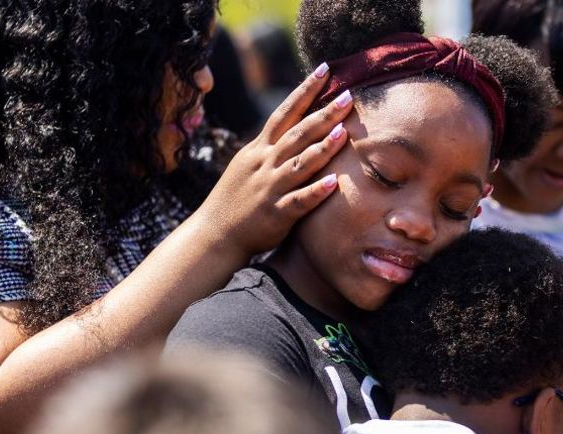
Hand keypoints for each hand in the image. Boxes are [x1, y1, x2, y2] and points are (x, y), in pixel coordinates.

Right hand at [195, 64, 352, 256]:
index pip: (285, 113)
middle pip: (297, 133)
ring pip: (300, 164)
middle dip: (323, 114)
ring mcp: (270, 188)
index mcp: (260, 149)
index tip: (325, 70)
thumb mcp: (249, 165)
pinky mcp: (276, 214)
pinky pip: (299, 201)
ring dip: (322, 148)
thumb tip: (294, 127)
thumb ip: (271, 148)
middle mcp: (265, 164)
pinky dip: (316, 191)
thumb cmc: (235, 199)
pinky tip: (335, 182)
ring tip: (344, 132)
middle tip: (348, 96)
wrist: (214, 234)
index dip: (305, 91)